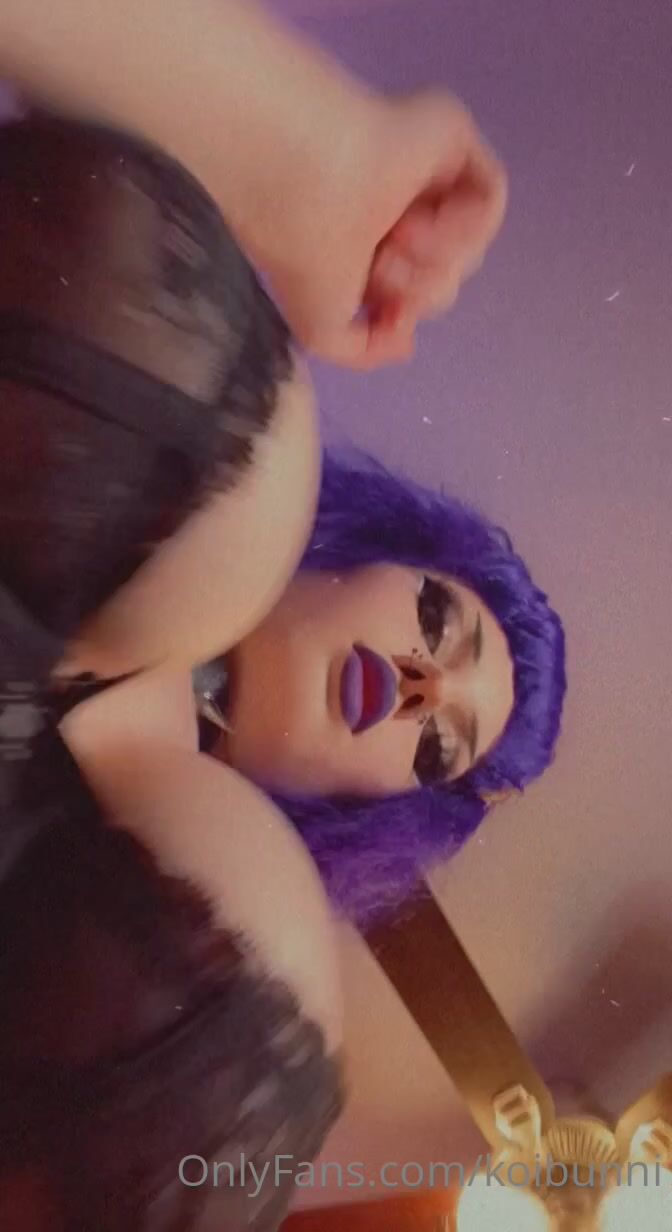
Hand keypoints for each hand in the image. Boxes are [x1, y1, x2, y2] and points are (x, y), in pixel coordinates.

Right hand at [257, 89, 507, 368]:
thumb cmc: (302, 252)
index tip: (386, 311)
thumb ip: (366, 351)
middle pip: (445, 277)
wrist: (308, 185)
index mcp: (362, 246)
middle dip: (421, 289)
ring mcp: (421, 171)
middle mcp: (391, 209)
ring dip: (437, 261)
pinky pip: (489, 198)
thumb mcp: (322, 333)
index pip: (413, 296)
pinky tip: (424, 221)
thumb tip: (407, 341)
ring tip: (395, 240)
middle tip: (383, 265)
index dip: (406, 311)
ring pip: (468, 246)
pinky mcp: (449, 135)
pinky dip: (467, 225)